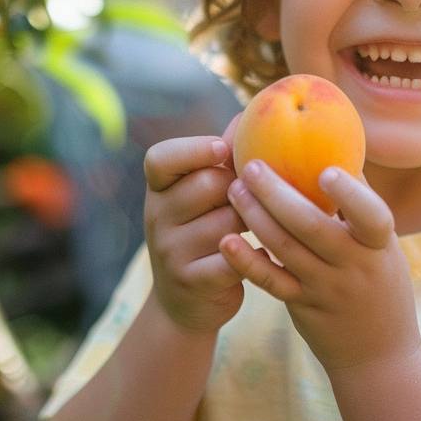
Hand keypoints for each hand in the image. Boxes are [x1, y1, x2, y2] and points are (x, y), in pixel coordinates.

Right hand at [143, 135, 245, 333]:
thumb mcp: (202, 198)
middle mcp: (156, 217)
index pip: (162, 159)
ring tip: (259, 230)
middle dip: (239, 190)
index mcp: (158, 190)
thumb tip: (247, 114)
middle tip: (253, 201)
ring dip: (252, 225)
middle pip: (209, 186)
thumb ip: (222, 160)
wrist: (186, 305)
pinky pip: (233, 259)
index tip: (222, 149)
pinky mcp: (190, 281)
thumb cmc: (204, 235)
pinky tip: (264, 257)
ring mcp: (169, 251)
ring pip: (227, 223)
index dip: (193, 150)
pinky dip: (255, 257)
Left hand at [219, 161, 420, 370]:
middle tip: (251, 166)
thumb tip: (340, 146)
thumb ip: (360, 205)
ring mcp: (326, 289)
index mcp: (379, 244)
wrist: (378, 353)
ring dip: (255, 217)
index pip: (371, 216)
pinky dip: (247, 262)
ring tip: (234, 189)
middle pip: (312, 227)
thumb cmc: (379, 281)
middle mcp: (354, 266)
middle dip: (277, 193)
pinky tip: (227, 241)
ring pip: (285, 249)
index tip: (326, 170)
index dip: (350, 194)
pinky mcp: (302, 307)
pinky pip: (271, 283)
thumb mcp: (384, 247)